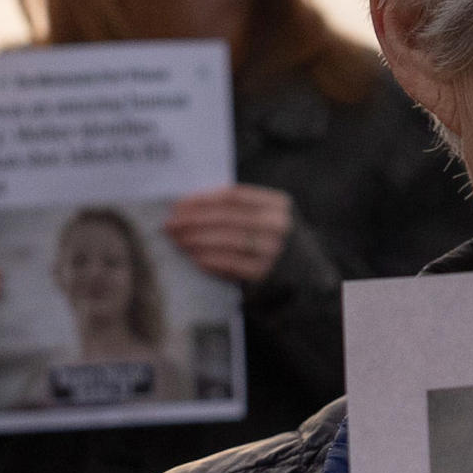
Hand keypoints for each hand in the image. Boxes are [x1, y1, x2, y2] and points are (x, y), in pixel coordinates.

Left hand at [163, 185, 295, 285]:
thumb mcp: (265, 216)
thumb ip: (236, 209)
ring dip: (196, 240)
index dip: (202, 199)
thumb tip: (189, 207)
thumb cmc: (271, 240)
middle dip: (193, 220)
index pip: (233, 196)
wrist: (302, 276)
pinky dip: (208, 259)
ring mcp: (273, 251)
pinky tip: (193, 257)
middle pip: (226, 218)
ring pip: (226, 240)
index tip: (179, 205)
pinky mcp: (265, 274)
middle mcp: (278, 225)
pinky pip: (230, 264)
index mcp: (277, 204)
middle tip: (170, 225)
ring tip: (177, 240)